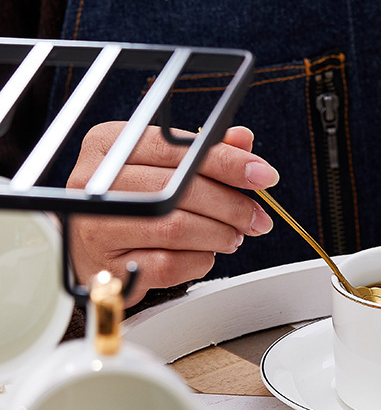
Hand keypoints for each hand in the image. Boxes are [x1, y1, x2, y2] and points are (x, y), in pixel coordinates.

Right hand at [66, 122, 277, 305]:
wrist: (89, 250)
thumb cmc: (131, 202)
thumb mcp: (160, 164)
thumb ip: (202, 151)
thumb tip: (243, 140)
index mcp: (109, 144)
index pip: (178, 148)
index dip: (228, 162)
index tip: (263, 175)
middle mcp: (96, 184)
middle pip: (181, 190)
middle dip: (232, 204)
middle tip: (257, 217)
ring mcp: (97, 228)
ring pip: (177, 228)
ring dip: (220, 233)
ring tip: (233, 235)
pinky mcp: (108, 268)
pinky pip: (169, 264)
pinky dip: (199, 260)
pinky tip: (206, 253)